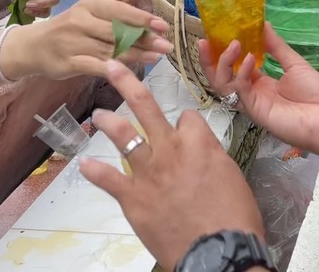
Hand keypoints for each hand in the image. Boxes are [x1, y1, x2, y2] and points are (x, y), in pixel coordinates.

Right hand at [13, 0, 173, 79]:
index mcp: (91, 3)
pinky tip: (130, 73)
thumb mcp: (96, 2)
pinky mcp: (69, 62)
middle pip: (117, 30)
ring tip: (157, 57)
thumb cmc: (74, 23)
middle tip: (166, 44)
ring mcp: (74, 42)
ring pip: (110, 49)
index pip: (119, 9)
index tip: (163, 25)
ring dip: (136, 55)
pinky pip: (96, 66)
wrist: (34, 46)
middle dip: (143, 38)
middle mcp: (81, 20)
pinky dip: (114, 69)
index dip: (141, 17)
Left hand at [81, 60, 264, 269]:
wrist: (220, 252)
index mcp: (199, 142)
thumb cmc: (235, 217)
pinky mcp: (133, 197)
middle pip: (146, 107)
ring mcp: (149, 172)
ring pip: (123, 136)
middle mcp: (170, 149)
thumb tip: (203, 157)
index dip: (185, 123)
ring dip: (108, 121)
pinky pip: (108, 178)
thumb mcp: (233, 178)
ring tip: (98, 115)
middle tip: (112, 65)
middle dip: (127, 83)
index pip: (187, 117)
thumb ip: (212, 159)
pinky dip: (94, 171)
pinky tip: (83, 165)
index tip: (184, 129)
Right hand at [199, 22, 318, 156]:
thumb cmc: (317, 93)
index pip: (233, 67)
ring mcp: (252, 104)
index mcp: (260, 83)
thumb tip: (263, 25)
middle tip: (205, 41)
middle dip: (210, 60)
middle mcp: (251, 94)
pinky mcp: (256, 112)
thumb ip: (276, 46)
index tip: (216, 35)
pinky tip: (250, 59)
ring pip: (224, 86)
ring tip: (234, 45)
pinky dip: (242, 74)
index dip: (222, 53)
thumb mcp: (294, 63)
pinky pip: (241, 92)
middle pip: (220, 78)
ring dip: (224, 64)